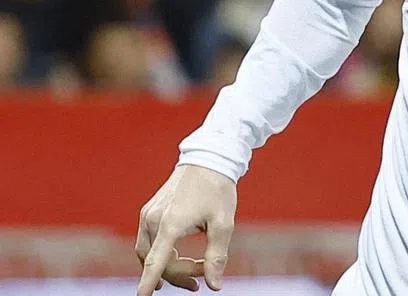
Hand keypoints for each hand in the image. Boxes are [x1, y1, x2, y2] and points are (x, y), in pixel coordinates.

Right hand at [136, 165, 236, 294]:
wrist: (209, 159)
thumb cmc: (218, 190)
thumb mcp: (224, 223)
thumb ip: (217, 256)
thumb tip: (214, 286)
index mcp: (171, 223)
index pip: (155, 261)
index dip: (147, 281)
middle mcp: (153, 219)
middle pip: (156, 261)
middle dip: (179, 275)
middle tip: (202, 279)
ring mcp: (148, 214)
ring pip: (149, 253)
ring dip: (169, 266)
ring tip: (194, 270)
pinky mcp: (148, 211)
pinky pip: (148, 242)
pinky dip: (162, 253)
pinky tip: (178, 257)